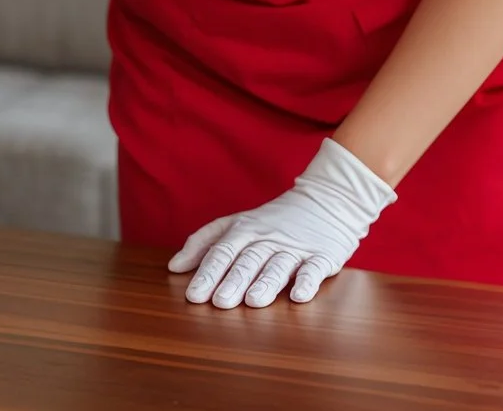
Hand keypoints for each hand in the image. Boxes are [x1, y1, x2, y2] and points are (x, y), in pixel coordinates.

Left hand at [167, 137, 395, 307]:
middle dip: (233, 280)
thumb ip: (204, 242)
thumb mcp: (237, 223)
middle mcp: (268, 238)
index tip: (194, 296)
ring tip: (254, 301)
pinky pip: (314, 269)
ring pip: (278, 265)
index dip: (208, 273)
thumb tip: (174, 267)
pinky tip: (299, 296)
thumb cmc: (275, 219)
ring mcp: (296, 247)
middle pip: (248, 260)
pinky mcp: (323, 255)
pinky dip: (307, 282)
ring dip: (266, 283)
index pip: (222, 251)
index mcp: (245, 230)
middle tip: (220, 303)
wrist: (328, 199)